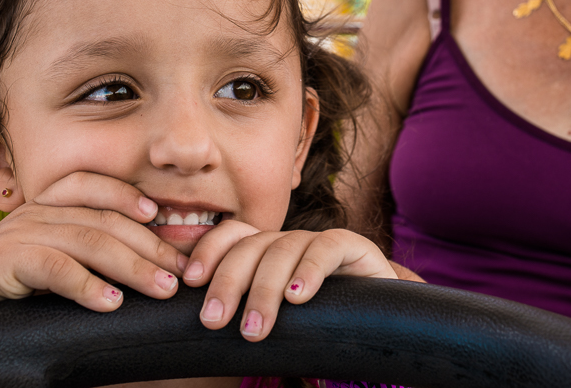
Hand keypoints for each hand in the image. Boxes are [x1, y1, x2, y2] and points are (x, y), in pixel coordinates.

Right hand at [0, 172, 188, 321]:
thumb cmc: (5, 294)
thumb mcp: (50, 267)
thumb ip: (85, 258)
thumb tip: (147, 269)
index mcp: (44, 206)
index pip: (93, 187)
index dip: (131, 198)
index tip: (165, 221)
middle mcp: (32, 212)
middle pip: (102, 218)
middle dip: (149, 244)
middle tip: (182, 272)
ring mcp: (15, 234)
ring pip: (86, 240)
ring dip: (131, 266)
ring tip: (160, 289)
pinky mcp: (0, 262)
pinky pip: (52, 266)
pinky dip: (86, 284)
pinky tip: (110, 302)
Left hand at [181, 221, 397, 340]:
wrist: (380, 322)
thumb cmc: (318, 327)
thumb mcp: (278, 322)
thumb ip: (248, 316)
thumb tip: (201, 333)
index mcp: (266, 253)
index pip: (232, 236)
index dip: (209, 251)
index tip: (190, 282)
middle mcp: (289, 242)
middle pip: (252, 245)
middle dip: (228, 282)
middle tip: (214, 321)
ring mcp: (319, 241)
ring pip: (283, 249)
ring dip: (265, 290)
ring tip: (254, 328)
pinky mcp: (352, 246)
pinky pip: (327, 248)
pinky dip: (309, 270)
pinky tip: (299, 296)